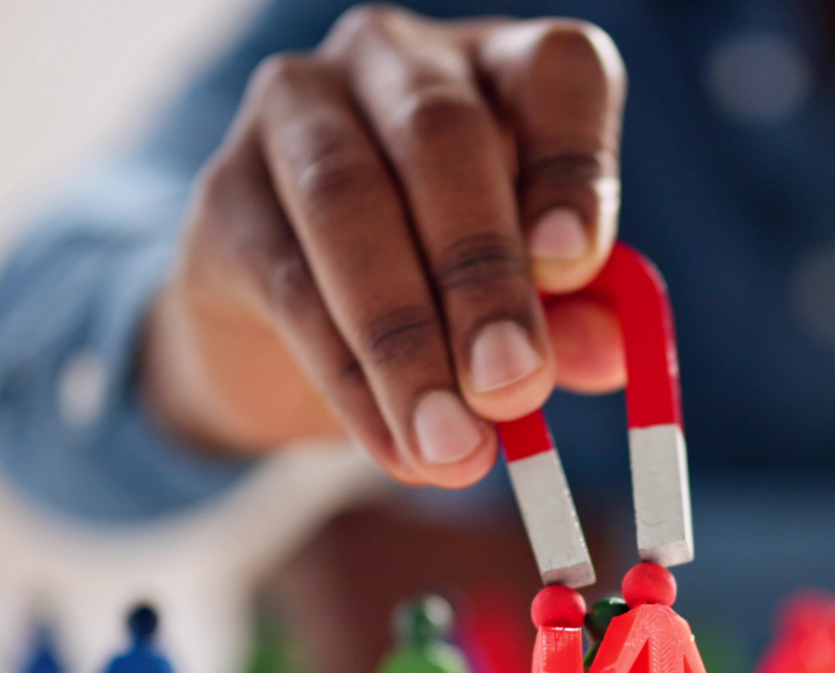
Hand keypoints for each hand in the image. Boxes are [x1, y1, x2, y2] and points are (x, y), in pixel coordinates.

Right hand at [142, 5, 628, 486]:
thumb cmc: (442, 284)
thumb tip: (611, 353)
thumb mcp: (527, 298)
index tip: (578, 264)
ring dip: (408, 341)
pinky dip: (352, 382)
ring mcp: (294, 113)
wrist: (289, 327)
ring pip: (349, 205)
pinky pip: (290, 289)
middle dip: (482, 272)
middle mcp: (394, 61)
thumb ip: (575, 316)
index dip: (572, 162)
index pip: (554, 72)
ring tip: (454, 447)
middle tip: (514, 385)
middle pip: (440, 136)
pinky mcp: (223, 198)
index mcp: (500, 68)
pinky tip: (396, 449)